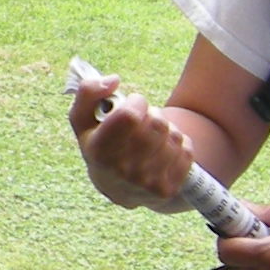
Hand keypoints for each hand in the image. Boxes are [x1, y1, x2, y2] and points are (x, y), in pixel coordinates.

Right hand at [72, 76, 195, 206]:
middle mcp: (123, 171)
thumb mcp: (83, 120)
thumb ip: (88, 92)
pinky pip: (186, 150)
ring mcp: (146, 182)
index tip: (132, 105)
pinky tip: (163, 151)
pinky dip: (178, 145)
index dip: (136, 102)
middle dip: (152, 115)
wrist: (117, 189)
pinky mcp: (167, 189)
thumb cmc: (100, 145)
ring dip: (166, 130)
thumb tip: (114, 79)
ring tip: (152, 137)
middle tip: (142, 122)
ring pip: (173, 135)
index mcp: (99, 151)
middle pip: (156, 123)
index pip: (130, 115)